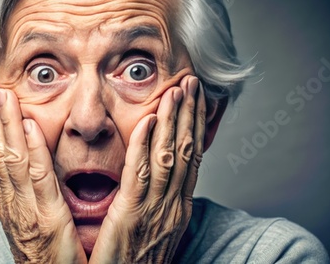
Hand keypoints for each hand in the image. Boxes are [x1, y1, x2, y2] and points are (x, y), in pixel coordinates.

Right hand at [0, 83, 86, 263]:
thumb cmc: (50, 262)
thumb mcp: (37, 226)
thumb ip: (35, 200)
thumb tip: (35, 176)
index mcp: (12, 205)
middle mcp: (13, 205)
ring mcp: (26, 212)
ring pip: (12, 160)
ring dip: (6, 125)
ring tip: (1, 94)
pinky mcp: (46, 221)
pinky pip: (39, 180)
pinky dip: (31, 152)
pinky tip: (28, 128)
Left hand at [89, 76, 204, 262]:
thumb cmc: (137, 262)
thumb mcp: (155, 229)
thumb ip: (157, 202)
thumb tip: (157, 178)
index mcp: (178, 207)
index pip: (192, 159)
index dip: (195, 127)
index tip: (196, 100)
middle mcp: (174, 205)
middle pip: (186, 151)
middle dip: (190, 115)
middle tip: (192, 83)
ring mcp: (156, 210)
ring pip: (168, 156)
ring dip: (173, 121)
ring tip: (176, 90)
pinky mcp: (132, 216)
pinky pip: (140, 175)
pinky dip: (145, 146)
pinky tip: (149, 121)